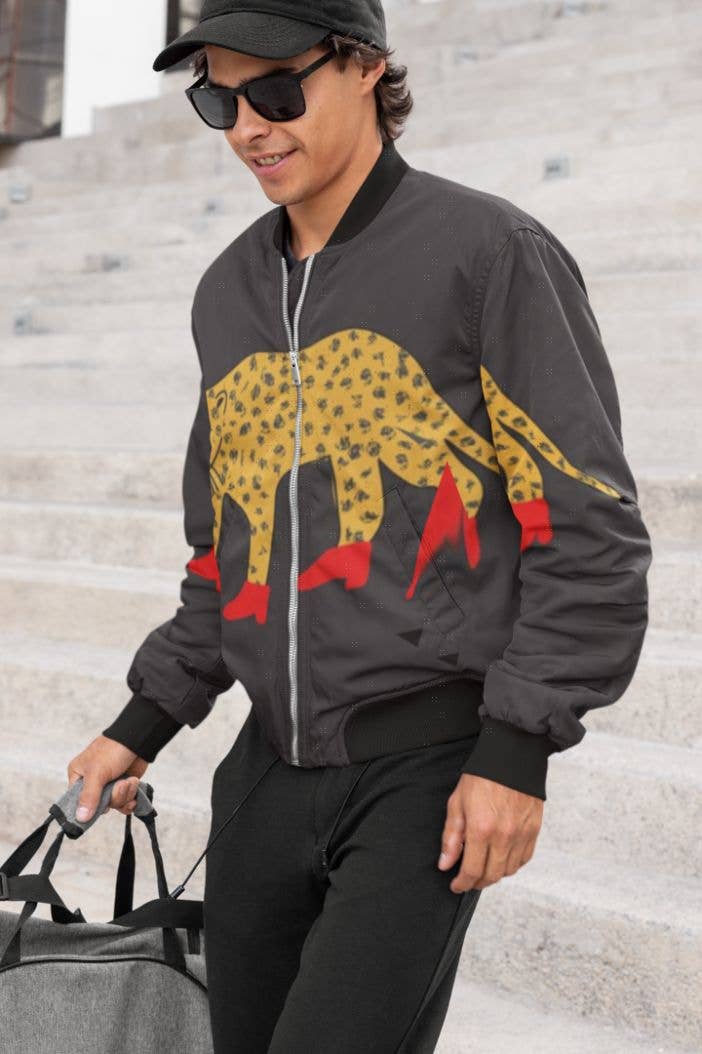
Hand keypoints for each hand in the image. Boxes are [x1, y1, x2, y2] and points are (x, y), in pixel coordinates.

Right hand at [66, 735, 149, 822]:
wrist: (138, 740)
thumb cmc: (112, 750)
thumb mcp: (97, 773)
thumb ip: (88, 796)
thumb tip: (80, 818)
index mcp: (78, 776)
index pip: (76, 802)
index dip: (89, 808)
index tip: (101, 807)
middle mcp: (92, 783)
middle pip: (99, 807)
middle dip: (114, 798)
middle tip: (120, 784)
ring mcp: (108, 786)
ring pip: (114, 805)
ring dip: (125, 795)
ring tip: (130, 780)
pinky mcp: (122, 787)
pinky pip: (124, 803)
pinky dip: (131, 797)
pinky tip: (134, 786)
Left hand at [437, 773, 543, 892]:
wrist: (511, 757)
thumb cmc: (481, 776)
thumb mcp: (457, 803)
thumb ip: (451, 837)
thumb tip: (445, 864)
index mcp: (481, 829)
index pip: (471, 871)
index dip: (462, 883)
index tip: (455, 885)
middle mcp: (504, 836)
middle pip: (491, 876)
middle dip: (477, 882)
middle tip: (467, 879)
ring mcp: (521, 834)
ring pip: (508, 871)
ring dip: (494, 874)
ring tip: (483, 868)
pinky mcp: (534, 830)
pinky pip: (523, 859)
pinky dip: (512, 864)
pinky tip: (501, 859)